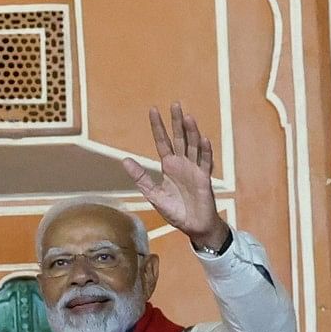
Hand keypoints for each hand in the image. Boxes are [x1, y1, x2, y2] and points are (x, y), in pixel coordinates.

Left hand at [121, 103, 231, 253]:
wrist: (193, 227)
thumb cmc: (176, 211)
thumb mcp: (153, 194)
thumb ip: (140, 177)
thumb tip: (124, 160)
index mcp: (169, 166)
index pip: (163, 142)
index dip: (158, 127)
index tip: (153, 110)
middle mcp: (182, 164)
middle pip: (180, 138)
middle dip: (177, 122)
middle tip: (175, 104)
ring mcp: (195, 169)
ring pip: (194, 146)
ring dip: (192, 132)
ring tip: (188, 117)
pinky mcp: (205, 179)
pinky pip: (206, 162)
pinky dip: (205, 151)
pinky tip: (203, 139)